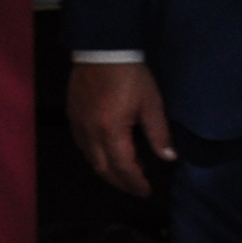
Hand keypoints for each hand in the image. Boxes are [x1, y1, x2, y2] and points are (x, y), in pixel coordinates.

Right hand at [68, 61, 172, 197]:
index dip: (136, 183)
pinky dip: (95, 156)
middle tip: (136, 187)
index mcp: (111, 131)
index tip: (147, 192)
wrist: (102, 51)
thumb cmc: (131, 76)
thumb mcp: (152, 104)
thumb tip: (169, 158)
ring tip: (126, 171)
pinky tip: (107, 152)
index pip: (123, 167)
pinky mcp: (72, 117)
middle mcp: (90, 133)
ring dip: (107, 170)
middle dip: (120, 182)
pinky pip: (82, 145)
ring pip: (90, 159)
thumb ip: (159, 134)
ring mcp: (78, 125)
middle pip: (103, 169)